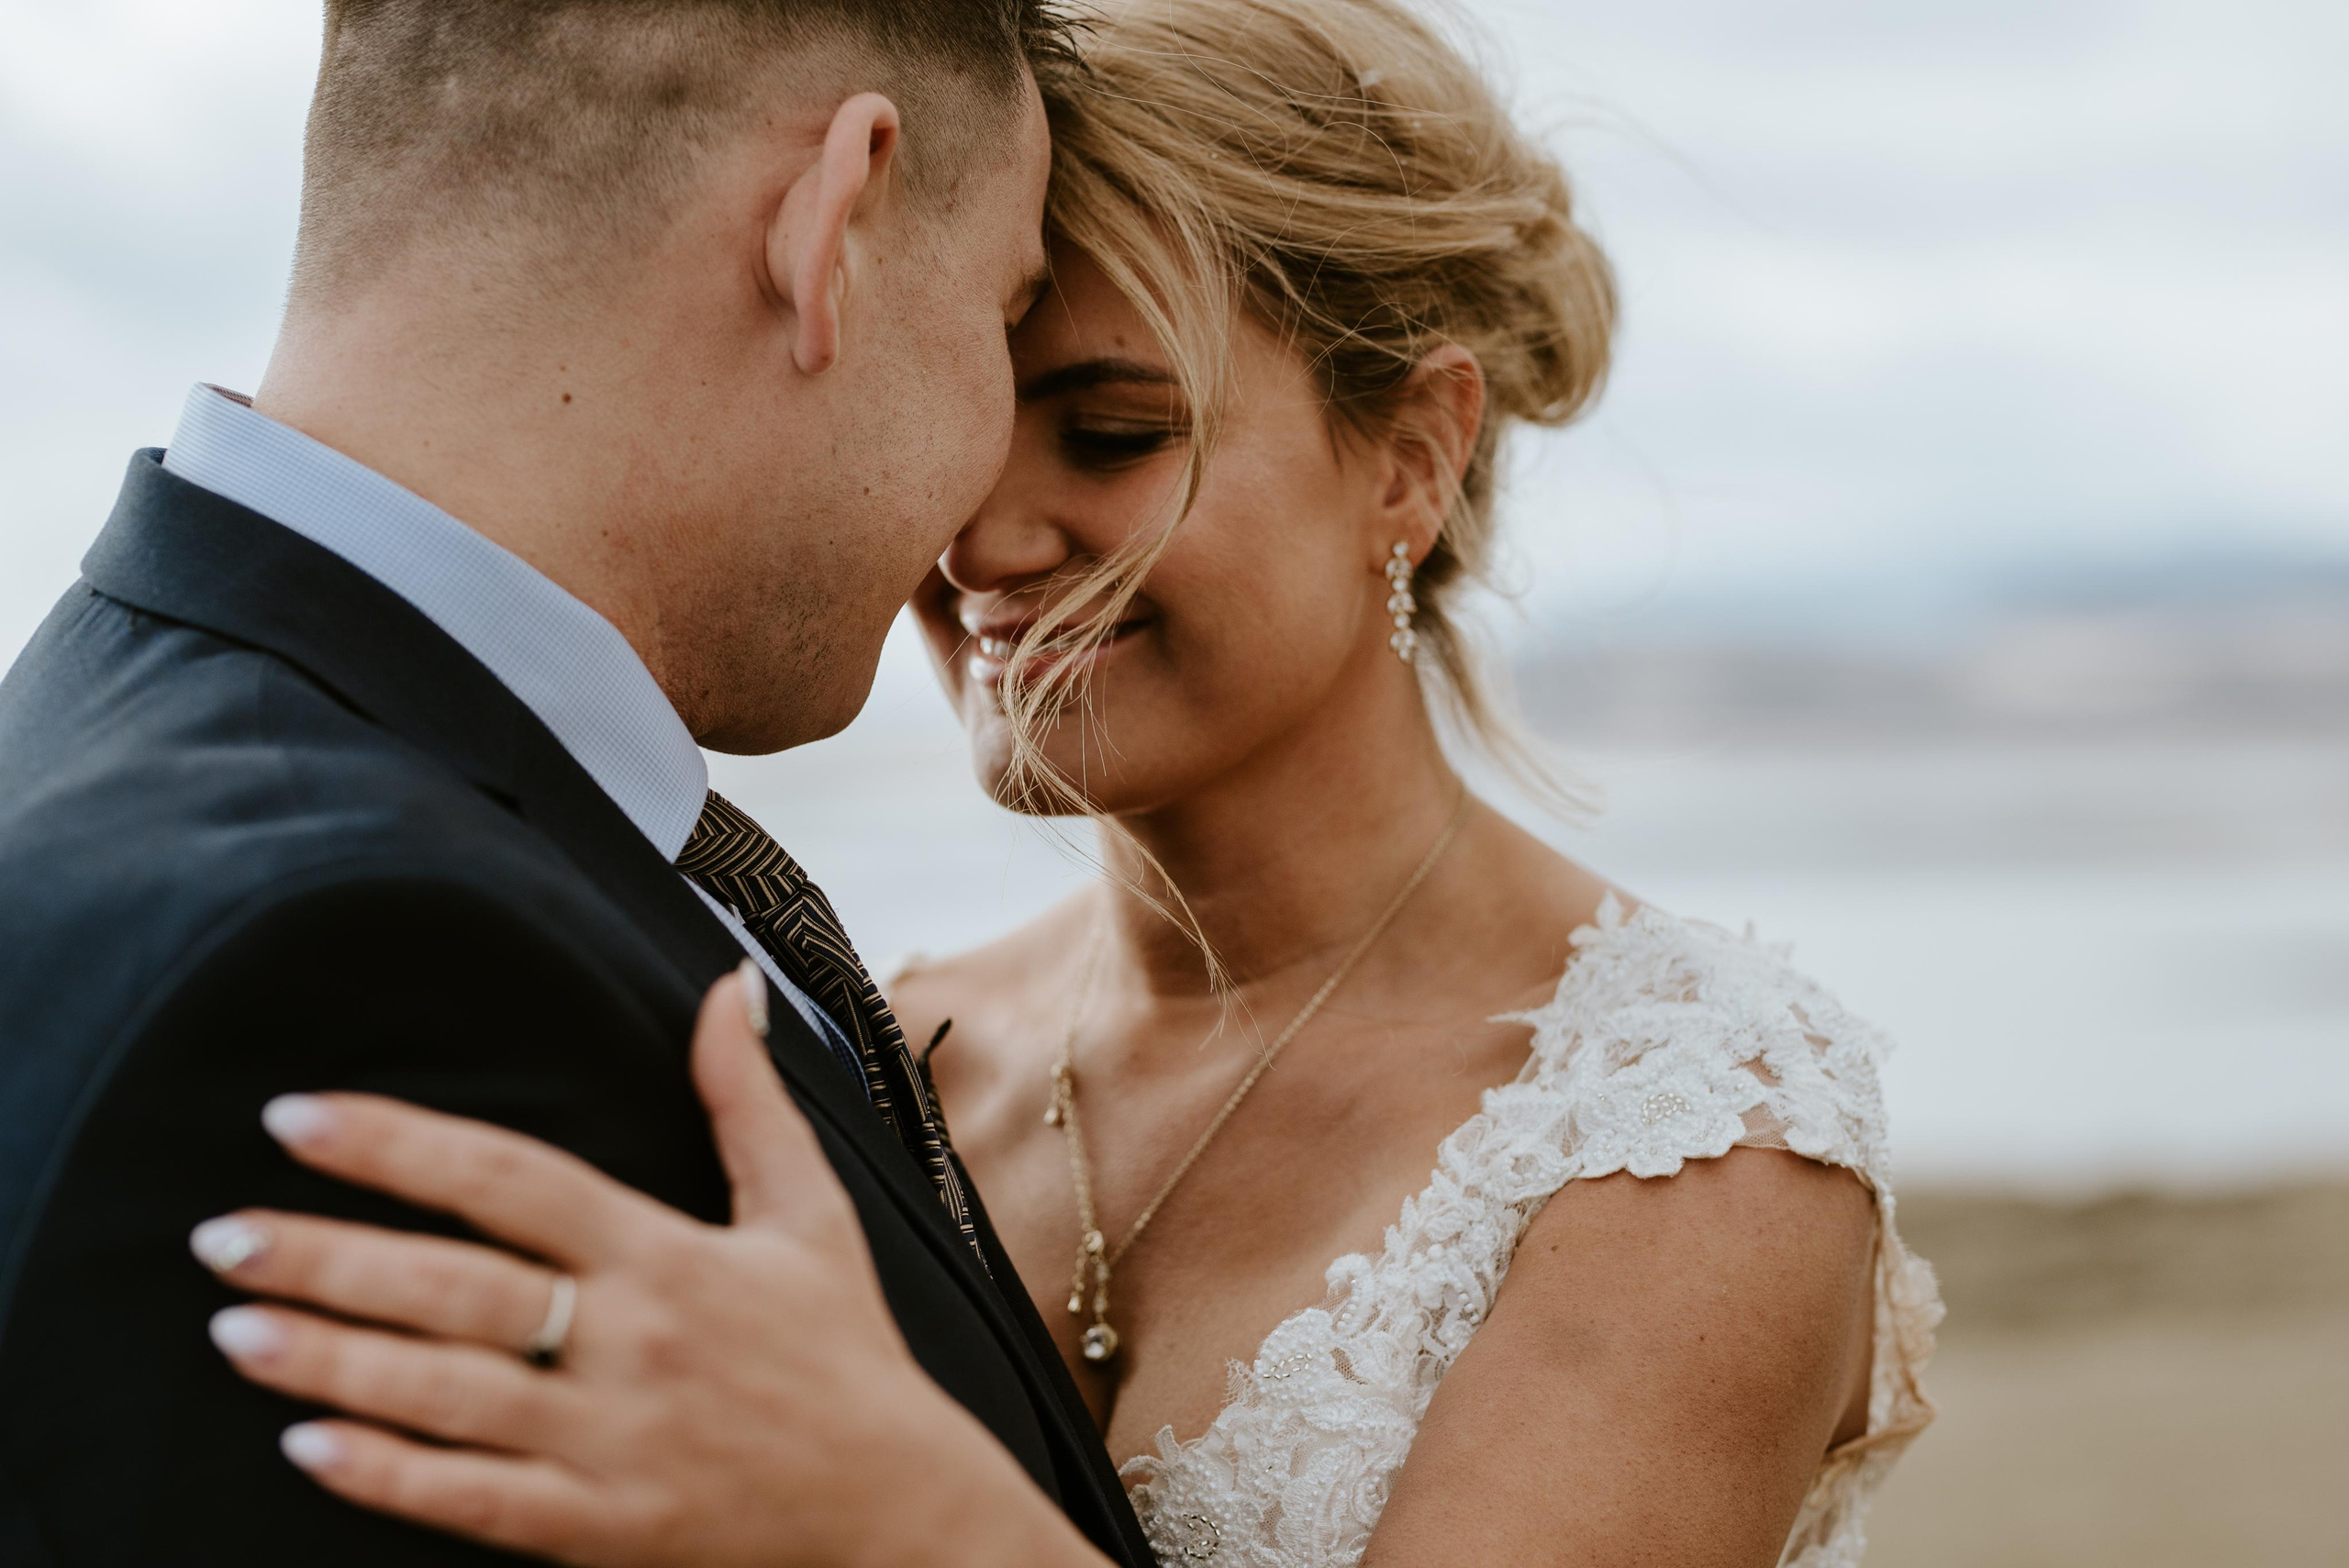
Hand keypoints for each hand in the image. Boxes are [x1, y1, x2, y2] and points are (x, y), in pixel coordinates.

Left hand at [192, 962, 1101, 1567]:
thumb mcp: (809, 1210)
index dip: (400, 1146)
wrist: (899, 1509)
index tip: (299, 1118)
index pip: (513, 1181)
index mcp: (671, 1255)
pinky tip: (309, 1446)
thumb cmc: (844, 1350)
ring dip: (332, 1360)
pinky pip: (477, 1499)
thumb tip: (726, 984)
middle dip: (329, 1257)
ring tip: (233, 1330)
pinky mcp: (604, 1525)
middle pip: (457, 1288)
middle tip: (221, 1234)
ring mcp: (613, 1441)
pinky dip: (391, 1475)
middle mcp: (634, 1341)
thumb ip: (747, 1099)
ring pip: (448, 1394)